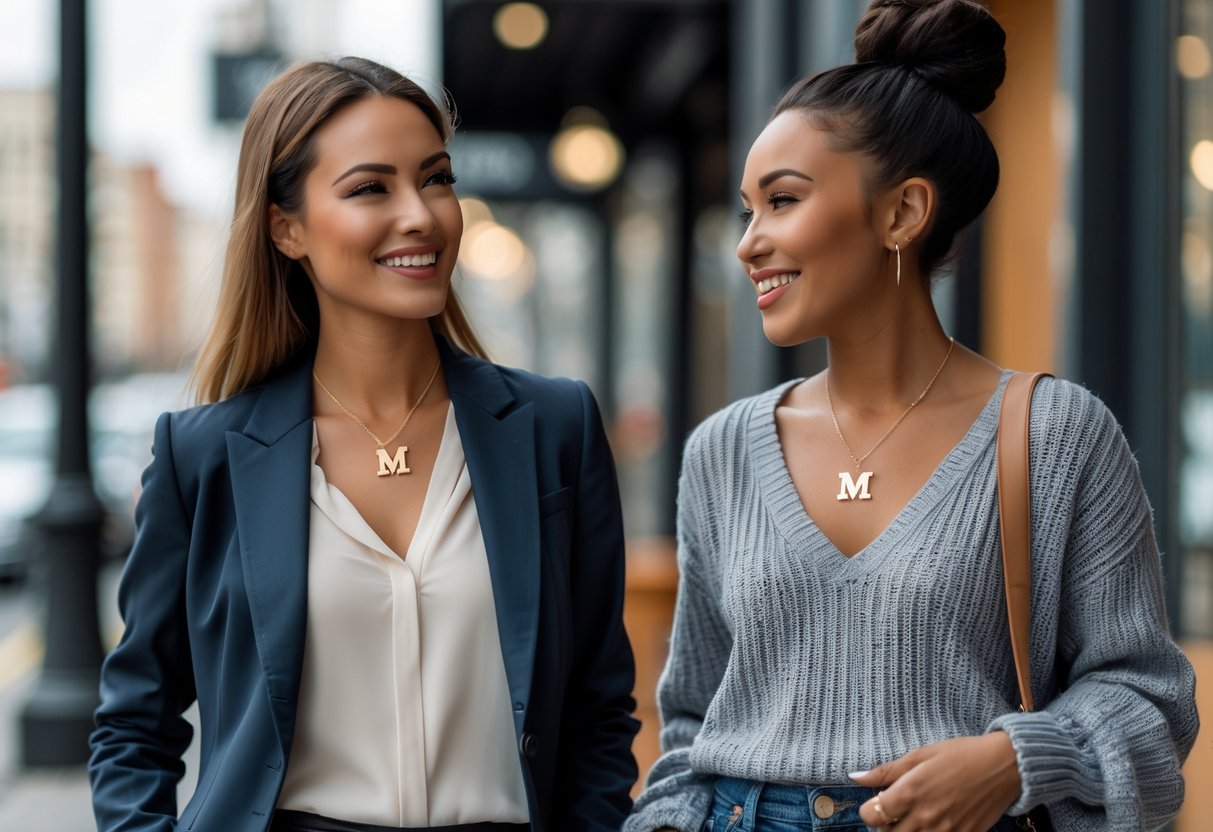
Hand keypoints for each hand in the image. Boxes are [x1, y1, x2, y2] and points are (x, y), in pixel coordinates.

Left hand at [849, 732, 1021, 831]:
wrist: (1004, 767)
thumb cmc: (960, 755)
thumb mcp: (920, 755)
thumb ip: (886, 771)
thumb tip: (855, 777)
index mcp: (910, 793)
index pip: (871, 816)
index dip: (870, 810)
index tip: (879, 801)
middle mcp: (924, 817)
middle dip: (886, 824)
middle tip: (897, 811)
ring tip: (914, 818)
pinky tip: (933, 824)